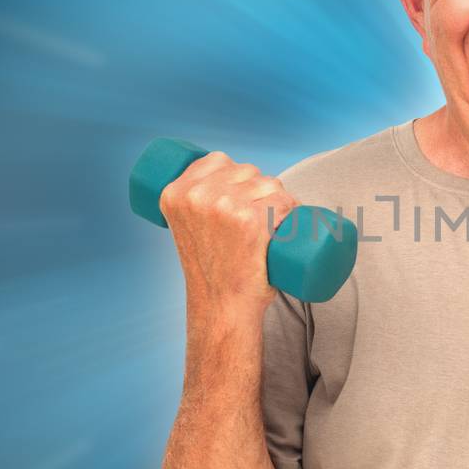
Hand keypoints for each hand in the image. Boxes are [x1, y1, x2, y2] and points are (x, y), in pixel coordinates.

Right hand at [157, 153, 298, 317]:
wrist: (222, 307)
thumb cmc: (213, 270)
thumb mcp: (189, 229)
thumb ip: (194, 204)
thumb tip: (219, 176)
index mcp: (175, 193)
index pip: (217, 160)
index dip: (237, 174)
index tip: (243, 196)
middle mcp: (196, 195)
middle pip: (247, 170)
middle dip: (261, 187)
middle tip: (261, 219)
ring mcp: (224, 205)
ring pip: (269, 183)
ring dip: (280, 200)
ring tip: (275, 226)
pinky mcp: (250, 220)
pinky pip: (284, 201)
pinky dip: (294, 210)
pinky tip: (291, 223)